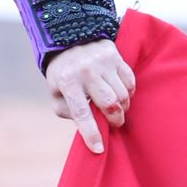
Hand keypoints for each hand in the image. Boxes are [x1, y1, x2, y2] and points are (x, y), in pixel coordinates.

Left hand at [44, 39, 135, 155]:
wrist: (70, 37)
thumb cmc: (63, 73)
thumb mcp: (55, 92)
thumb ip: (67, 111)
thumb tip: (86, 124)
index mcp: (67, 82)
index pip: (81, 113)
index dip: (91, 133)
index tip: (99, 149)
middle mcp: (86, 72)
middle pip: (110, 104)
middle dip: (114, 120)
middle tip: (114, 124)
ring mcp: (102, 63)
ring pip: (122, 95)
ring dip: (122, 107)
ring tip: (116, 108)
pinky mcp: (116, 57)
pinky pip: (130, 82)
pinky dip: (128, 93)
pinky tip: (121, 93)